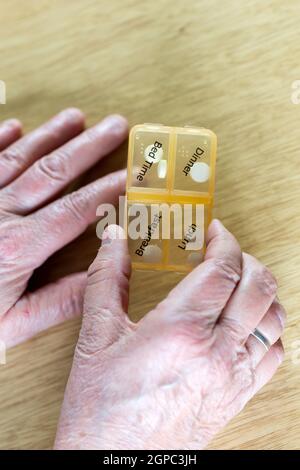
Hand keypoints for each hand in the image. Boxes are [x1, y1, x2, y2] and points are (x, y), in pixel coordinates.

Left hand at [0, 110, 127, 347]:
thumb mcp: (10, 326)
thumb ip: (59, 302)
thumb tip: (100, 283)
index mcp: (16, 247)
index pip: (75, 211)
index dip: (106, 191)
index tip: (130, 175)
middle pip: (52, 173)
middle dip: (88, 147)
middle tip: (115, 125)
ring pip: (18, 158)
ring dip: (50, 135)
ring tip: (76, 117)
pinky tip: (15, 126)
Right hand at [55, 221, 285, 449]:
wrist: (112, 463)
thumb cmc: (101, 408)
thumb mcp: (96, 337)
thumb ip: (107, 279)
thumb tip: (114, 240)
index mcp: (181, 331)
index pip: (224, 268)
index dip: (224, 240)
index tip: (215, 231)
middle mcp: (216, 353)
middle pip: (259, 287)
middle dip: (247, 259)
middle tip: (226, 253)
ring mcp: (232, 378)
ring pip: (275, 319)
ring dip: (261, 292)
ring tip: (238, 283)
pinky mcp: (236, 397)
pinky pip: (274, 356)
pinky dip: (268, 330)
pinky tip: (247, 325)